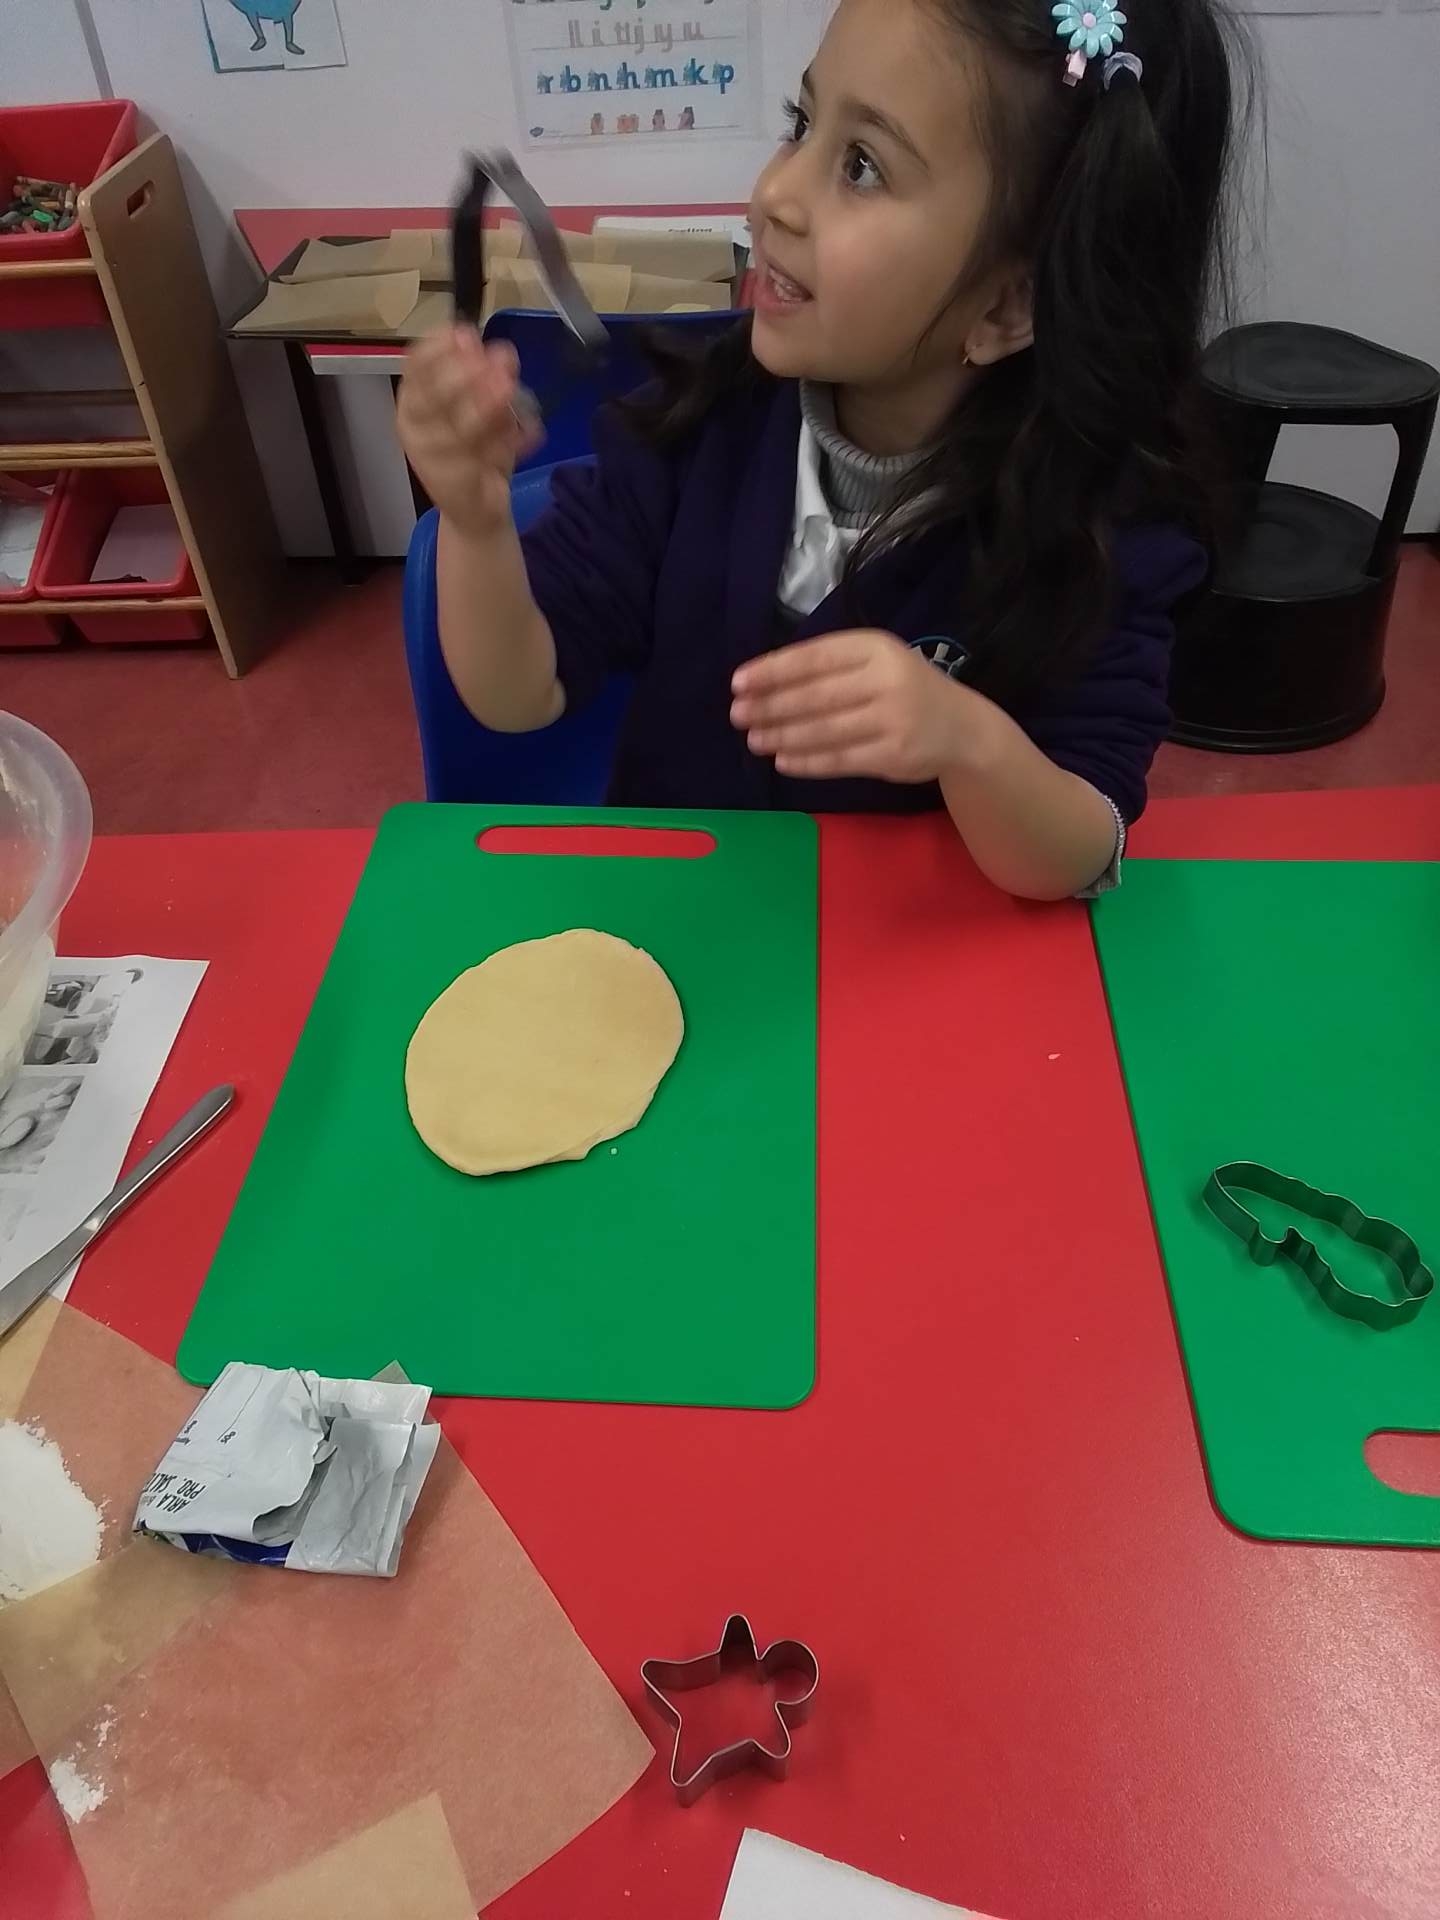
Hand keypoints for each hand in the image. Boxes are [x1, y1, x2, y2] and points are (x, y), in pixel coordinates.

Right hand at [396, 329, 543, 539]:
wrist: (474, 510)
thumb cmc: (471, 450)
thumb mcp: (477, 406)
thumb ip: (483, 376)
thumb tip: (494, 349)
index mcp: (412, 401)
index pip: (414, 367)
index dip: (437, 348)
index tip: (466, 334)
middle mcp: (414, 428)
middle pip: (431, 397)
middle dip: (464, 375)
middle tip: (499, 362)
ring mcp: (432, 459)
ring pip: (456, 430)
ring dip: (485, 407)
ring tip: (509, 388)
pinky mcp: (456, 483)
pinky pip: (481, 459)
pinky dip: (509, 444)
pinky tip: (531, 434)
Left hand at [730, 629, 993, 783]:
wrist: (962, 729)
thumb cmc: (904, 690)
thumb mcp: (875, 663)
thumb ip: (830, 668)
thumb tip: (763, 682)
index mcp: (875, 647)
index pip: (814, 657)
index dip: (773, 670)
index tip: (738, 682)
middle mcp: (886, 679)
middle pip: (815, 695)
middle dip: (771, 706)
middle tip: (737, 715)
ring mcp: (892, 719)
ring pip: (824, 729)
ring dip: (783, 736)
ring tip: (754, 740)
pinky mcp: (893, 755)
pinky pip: (840, 759)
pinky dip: (808, 761)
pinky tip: (783, 761)